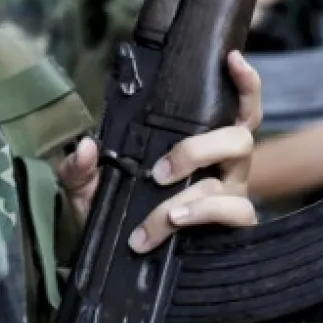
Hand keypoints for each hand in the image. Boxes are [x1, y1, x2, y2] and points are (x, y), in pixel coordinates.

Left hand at [57, 52, 261, 250]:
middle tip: (159, 172)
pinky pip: (236, 213)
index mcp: (194, 143)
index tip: (233, 58)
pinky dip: (205, 214)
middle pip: (238, 137)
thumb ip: (78, 167)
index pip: (232, 107)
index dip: (244, 83)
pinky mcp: (232, 227)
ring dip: (191, 194)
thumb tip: (86, 148)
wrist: (114, 263)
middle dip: (198, 149)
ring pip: (230, 179)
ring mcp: (229, 195)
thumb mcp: (85, 187)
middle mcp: (220, 165)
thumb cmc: (110, 214)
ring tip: (164, 214)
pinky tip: (176, 223)